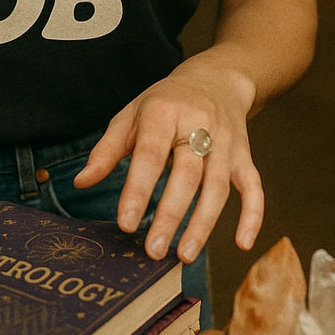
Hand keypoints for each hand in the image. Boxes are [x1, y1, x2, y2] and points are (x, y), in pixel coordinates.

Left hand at [73, 49, 263, 264]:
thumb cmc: (164, 103)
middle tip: (153, 250)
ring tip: (185, 255)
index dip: (138, 190)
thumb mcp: (131, 116)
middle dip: (170, 215)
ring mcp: (225, 142)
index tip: (126, 223)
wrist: (215, 79)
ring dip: (203, 224)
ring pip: (218, 187)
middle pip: (187, 175)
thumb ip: (107, 150)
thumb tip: (81, 183)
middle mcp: (198, 125)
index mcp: (163, 112)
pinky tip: (243, 243)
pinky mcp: (244, 155)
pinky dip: (252, 215)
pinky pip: (253, 186)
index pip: (150, 155)